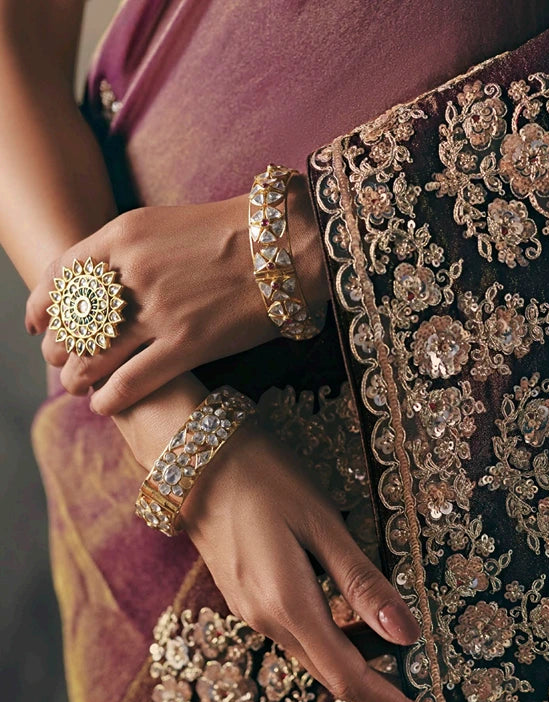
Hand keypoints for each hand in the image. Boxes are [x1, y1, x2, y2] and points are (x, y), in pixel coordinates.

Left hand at [25, 175, 328, 413]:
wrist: (288, 244)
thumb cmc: (239, 232)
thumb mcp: (170, 223)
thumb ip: (133, 250)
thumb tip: (108, 280)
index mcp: (124, 235)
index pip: (61, 274)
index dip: (40, 304)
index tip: (35, 322)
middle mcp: (132, 272)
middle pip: (72, 319)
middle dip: (58, 346)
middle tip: (59, 359)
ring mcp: (157, 310)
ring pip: (95, 354)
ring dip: (78, 376)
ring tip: (76, 387)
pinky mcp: (187, 344)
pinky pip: (132, 380)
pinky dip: (111, 398)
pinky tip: (103, 405)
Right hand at [179, 419, 448, 701]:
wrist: (191, 456)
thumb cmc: (262, 477)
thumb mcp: (321, 523)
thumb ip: (361, 581)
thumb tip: (408, 636)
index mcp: (288, 605)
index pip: (352, 680)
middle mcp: (267, 621)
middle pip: (335, 677)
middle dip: (386, 696)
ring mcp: (252, 612)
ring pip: (317, 656)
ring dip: (361, 665)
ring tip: (403, 656)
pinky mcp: (247, 598)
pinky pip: (300, 635)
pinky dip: (336, 641)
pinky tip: (358, 620)